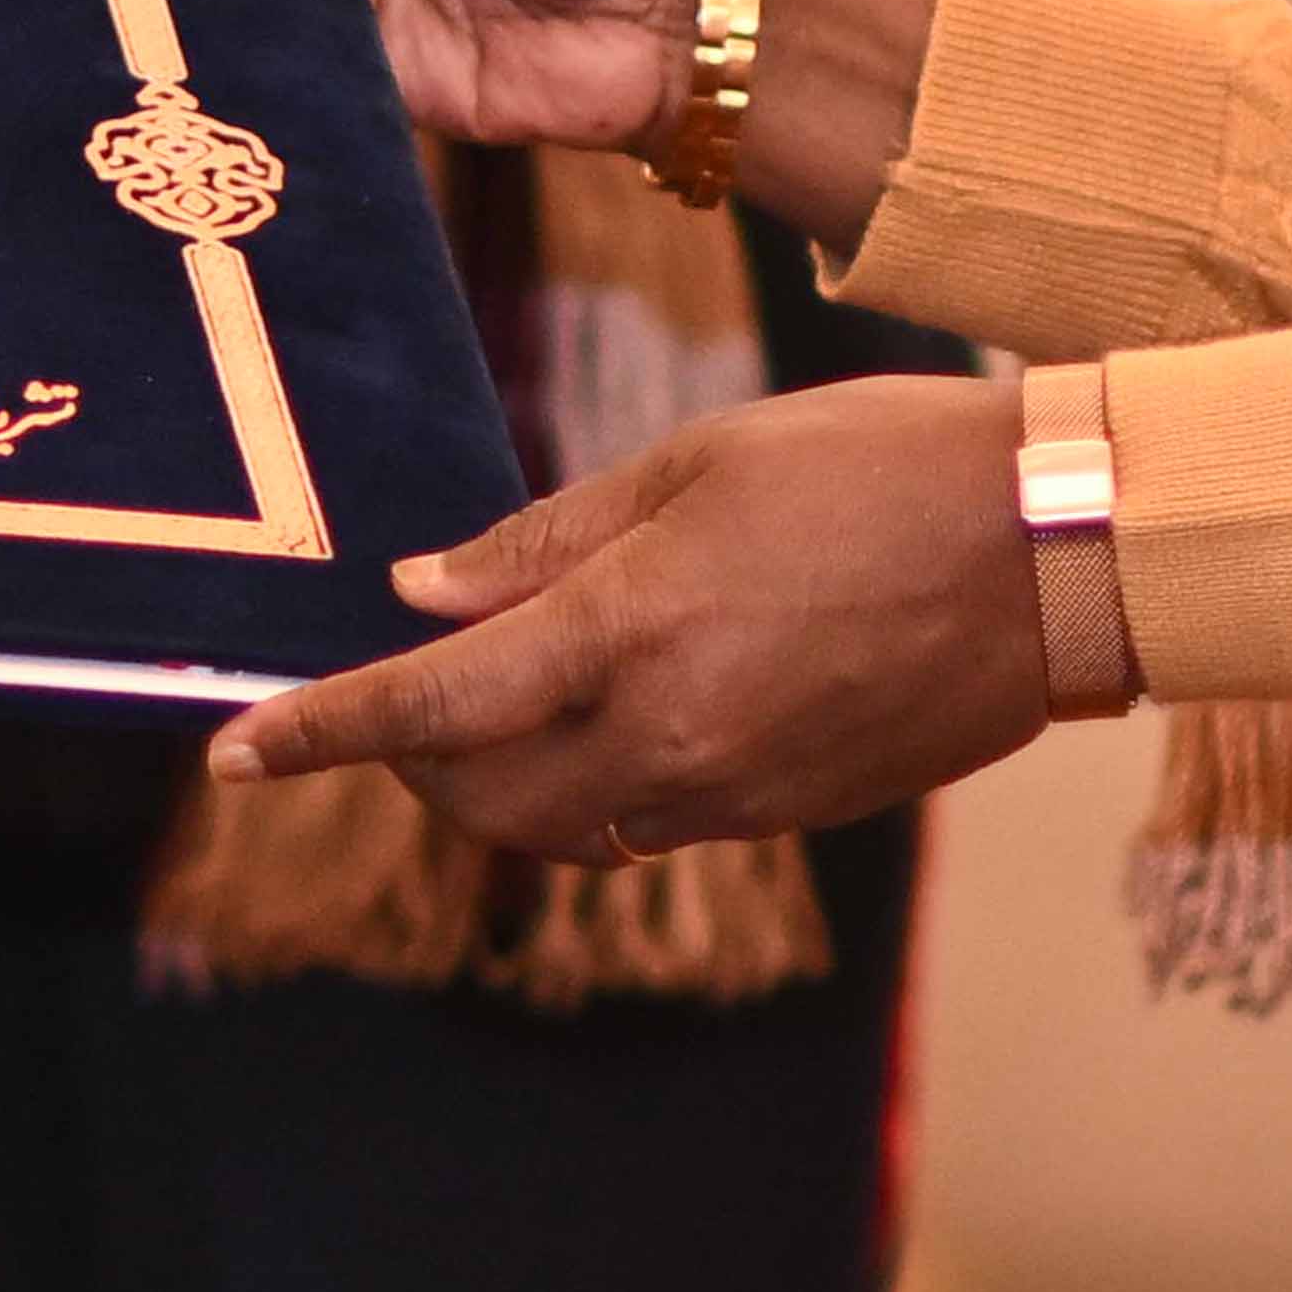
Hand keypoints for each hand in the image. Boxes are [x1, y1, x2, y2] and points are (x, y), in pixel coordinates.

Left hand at [198, 374, 1051, 856]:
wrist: (1060, 554)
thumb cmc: (878, 466)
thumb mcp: (697, 465)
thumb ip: (548, 543)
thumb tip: (424, 599)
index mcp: (634, 634)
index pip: (433, 708)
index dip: (319, 732)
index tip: (231, 750)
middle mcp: (672, 739)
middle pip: (482, 799)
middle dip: (411, 759)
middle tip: (392, 694)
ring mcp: (736, 793)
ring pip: (564, 826)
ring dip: (503, 779)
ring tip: (500, 696)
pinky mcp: (793, 815)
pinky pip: (653, 821)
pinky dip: (599, 779)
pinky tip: (623, 702)